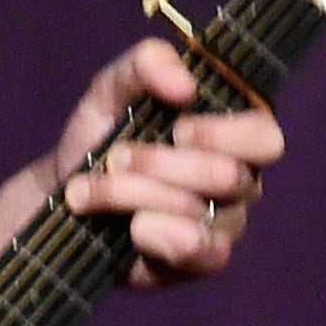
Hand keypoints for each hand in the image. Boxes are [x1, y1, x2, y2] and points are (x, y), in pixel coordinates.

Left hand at [41, 37, 284, 288]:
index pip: (264, 136)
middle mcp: (240, 180)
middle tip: (113, 156)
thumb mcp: (113, 89)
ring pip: (199, 212)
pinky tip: (131, 229)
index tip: (176, 129)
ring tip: (88, 190)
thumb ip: (146, 64)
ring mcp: (223, 224)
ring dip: (134, 196)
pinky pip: (201, 251)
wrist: (61, 195)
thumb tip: (184, 85)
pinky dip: (160, 236)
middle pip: (226, 176)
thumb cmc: (102, 135)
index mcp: (234, 133)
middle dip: (158, 164)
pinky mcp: (198, 261)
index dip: (222, 134)